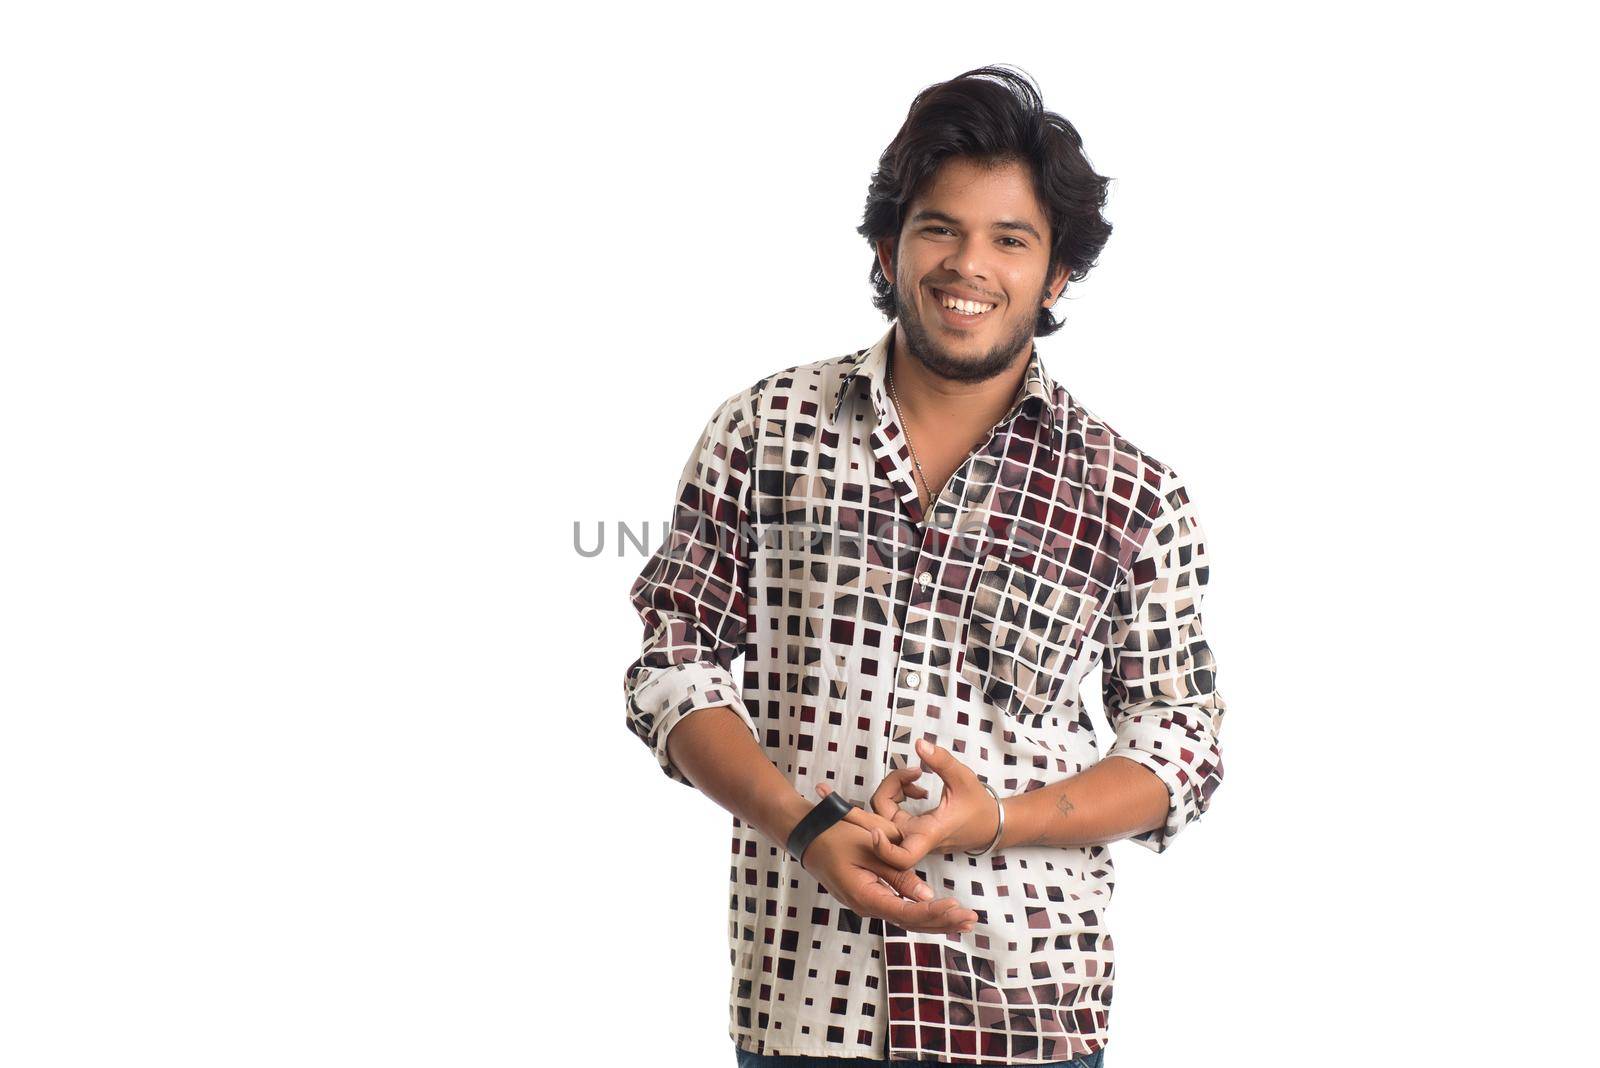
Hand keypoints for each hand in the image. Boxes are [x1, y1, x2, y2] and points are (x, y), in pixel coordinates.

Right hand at [798, 803, 977, 935]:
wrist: (806, 835)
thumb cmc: (835, 835)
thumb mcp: (870, 848)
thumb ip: (897, 873)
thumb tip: (925, 893)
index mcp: (865, 897)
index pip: (907, 913)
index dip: (934, 912)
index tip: (958, 907)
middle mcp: (866, 907)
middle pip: (910, 922)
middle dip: (943, 921)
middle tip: (972, 920)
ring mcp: (867, 904)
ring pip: (906, 918)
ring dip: (936, 919)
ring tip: (965, 921)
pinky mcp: (869, 897)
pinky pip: (899, 909)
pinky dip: (921, 911)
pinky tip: (941, 912)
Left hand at [859, 738, 1000, 868]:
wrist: (992, 824)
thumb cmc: (979, 807)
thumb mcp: (963, 779)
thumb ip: (941, 761)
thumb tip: (919, 744)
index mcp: (929, 834)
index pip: (900, 856)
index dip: (882, 847)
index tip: (877, 828)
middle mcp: (917, 837)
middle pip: (882, 821)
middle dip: (888, 790)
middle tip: (911, 772)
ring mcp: (913, 833)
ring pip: (885, 814)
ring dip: (893, 790)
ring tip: (915, 775)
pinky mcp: (913, 828)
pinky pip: (893, 813)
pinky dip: (899, 795)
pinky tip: (916, 788)